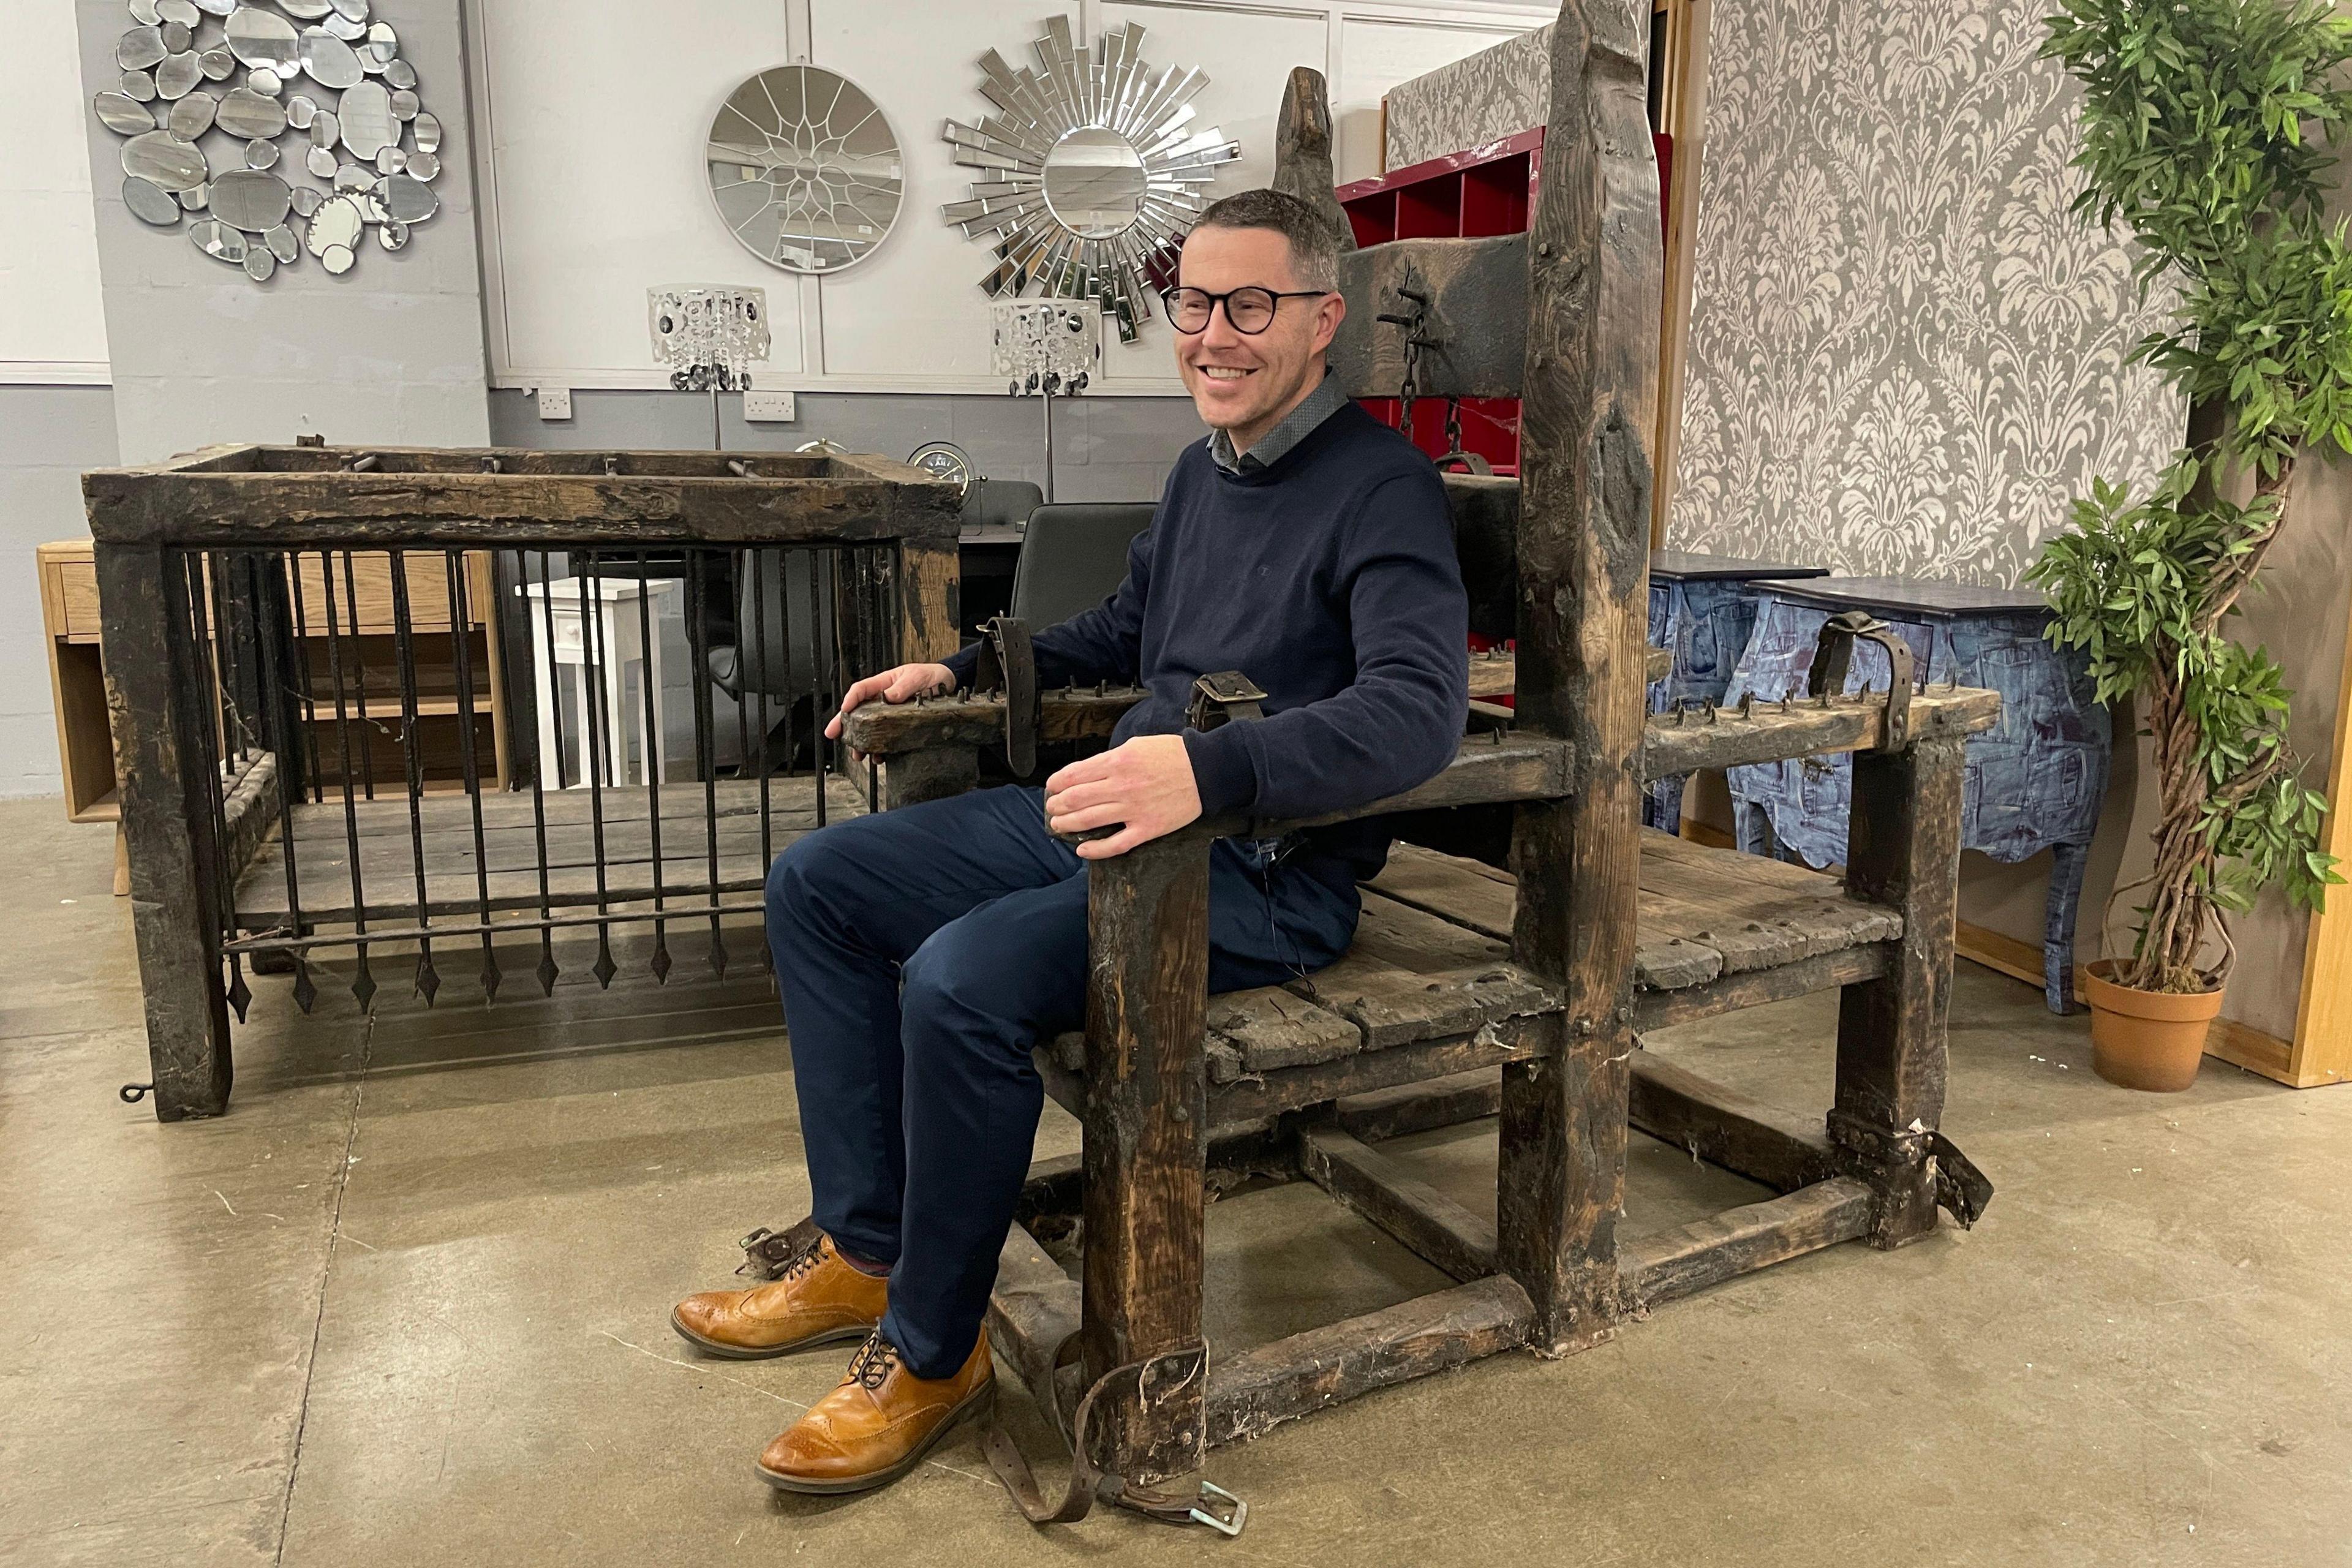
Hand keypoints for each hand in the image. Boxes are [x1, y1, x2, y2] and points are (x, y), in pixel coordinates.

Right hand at [826, 662, 956, 758]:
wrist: (945, 684)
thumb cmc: (929, 676)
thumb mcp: (916, 677)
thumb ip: (902, 687)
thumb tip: (888, 696)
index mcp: (883, 684)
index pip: (860, 690)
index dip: (849, 700)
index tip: (843, 711)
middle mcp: (882, 699)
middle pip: (858, 711)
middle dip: (844, 723)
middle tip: (833, 734)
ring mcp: (888, 713)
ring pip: (868, 728)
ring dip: (860, 741)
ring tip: (856, 753)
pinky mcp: (898, 725)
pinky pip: (884, 737)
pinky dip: (880, 749)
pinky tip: (878, 756)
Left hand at [1044, 734, 1202, 858]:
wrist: (1205, 770)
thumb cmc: (1173, 755)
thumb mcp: (1136, 745)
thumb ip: (1111, 759)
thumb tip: (1088, 772)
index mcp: (1117, 762)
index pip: (1074, 774)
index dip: (1057, 783)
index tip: (1052, 787)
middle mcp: (1121, 786)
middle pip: (1076, 799)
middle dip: (1057, 805)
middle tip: (1052, 808)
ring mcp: (1134, 810)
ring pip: (1089, 821)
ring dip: (1067, 825)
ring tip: (1058, 825)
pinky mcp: (1147, 829)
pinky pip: (1116, 844)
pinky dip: (1095, 850)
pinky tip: (1082, 850)